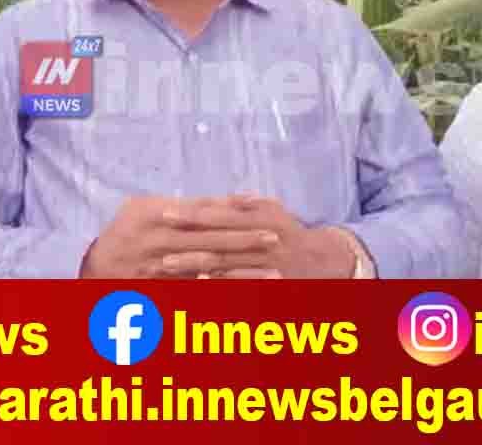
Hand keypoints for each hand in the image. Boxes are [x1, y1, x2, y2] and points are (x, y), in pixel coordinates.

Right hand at [79, 196, 280, 277]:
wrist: (95, 266)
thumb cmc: (125, 231)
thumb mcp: (144, 208)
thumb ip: (183, 205)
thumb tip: (224, 200)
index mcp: (156, 212)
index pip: (203, 209)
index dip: (233, 208)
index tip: (262, 207)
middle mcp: (160, 238)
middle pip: (211, 237)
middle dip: (245, 238)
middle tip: (275, 237)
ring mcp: (161, 266)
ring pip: (209, 266)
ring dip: (242, 269)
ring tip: (273, 271)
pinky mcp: (163, 287)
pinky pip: (197, 289)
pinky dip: (222, 290)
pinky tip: (244, 293)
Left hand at [173, 194, 357, 277]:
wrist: (323, 262)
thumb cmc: (290, 232)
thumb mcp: (276, 211)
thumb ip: (250, 204)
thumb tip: (227, 196)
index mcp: (263, 218)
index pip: (221, 214)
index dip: (192, 213)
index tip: (166, 211)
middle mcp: (265, 241)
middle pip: (218, 240)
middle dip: (186, 240)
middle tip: (158, 240)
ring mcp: (267, 265)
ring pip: (224, 265)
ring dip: (193, 265)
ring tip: (165, 264)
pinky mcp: (268, 285)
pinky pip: (238, 286)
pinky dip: (215, 284)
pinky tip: (193, 283)